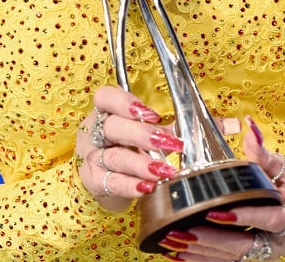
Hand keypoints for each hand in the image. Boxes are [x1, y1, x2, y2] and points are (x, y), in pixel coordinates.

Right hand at [75, 85, 183, 209]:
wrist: (113, 182)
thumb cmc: (129, 150)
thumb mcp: (143, 135)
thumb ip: (162, 130)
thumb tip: (193, 127)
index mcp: (105, 113)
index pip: (105, 98)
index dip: (124, 103)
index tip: (152, 115)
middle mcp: (94, 132)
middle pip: (111, 127)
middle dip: (140, 134)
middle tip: (166, 142)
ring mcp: (91, 157)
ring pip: (113, 157)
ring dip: (140, 164)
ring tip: (163, 170)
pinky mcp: (93, 181)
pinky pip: (111, 183)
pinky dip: (130, 185)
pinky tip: (148, 187)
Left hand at [156, 116, 284, 260]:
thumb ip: (265, 154)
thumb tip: (249, 126)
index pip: (271, 219)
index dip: (246, 216)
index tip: (219, 211)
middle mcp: (282, 242)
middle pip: (246, 245)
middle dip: (213, 239)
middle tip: (186, 230)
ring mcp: (266, 252)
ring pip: (234, 257)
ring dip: (203, 251)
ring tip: (175, 240)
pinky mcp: (253, 256)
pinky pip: (227, 261)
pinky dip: (204, 258)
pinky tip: (181, 254)